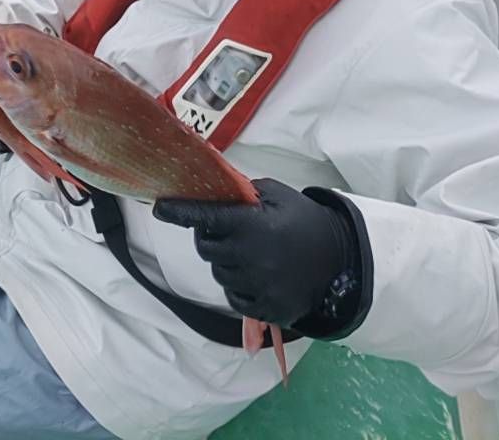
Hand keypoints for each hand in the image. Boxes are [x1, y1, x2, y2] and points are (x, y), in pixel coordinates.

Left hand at [154, 179, 362, 330]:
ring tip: (250, 252)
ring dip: (225, 261)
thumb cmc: (304, 221)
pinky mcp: (265, 308)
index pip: (207, 218)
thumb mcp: (277, 195)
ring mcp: (258, 286)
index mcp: (253, 225)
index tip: (159, 208)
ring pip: (219, 273)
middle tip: (227, 230)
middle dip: (210, 237)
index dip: (180, 213)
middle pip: (207, 249)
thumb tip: (213, 190)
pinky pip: (234, 297)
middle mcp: (251, 257)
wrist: (340, 260)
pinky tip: (256, 272)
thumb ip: (244, 194)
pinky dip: (237, 284)